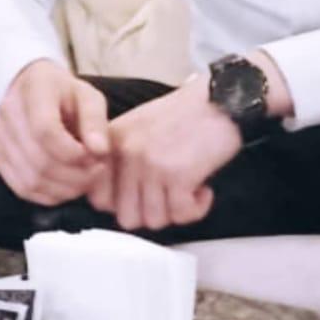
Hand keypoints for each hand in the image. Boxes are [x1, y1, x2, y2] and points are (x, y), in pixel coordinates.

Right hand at [0, 60, 108, 205]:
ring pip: (29, 180)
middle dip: (74, 176)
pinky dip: (47, 195)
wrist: (32, 89)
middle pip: (39, 161)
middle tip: (96, 173)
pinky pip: (21, 187)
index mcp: (34, 88)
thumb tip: (100, 151)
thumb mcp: (88, 96)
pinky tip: (66, 187)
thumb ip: (95, 121)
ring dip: (63, 189)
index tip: (97, 158)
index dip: (73, 153)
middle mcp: (9, 111)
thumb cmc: (65, 94)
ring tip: (85, 181)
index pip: (45, 130)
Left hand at [87, 76, 241, 230]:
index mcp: (113, 141)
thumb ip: (121, 159)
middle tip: (170, 198)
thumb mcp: (139, 127)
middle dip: (152, 213)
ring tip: (189, 190)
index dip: (123, 205)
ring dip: (176, 211)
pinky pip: (181, 215)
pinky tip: (203, 190)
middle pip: (127, 217)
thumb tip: (115, 202)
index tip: (145, 197)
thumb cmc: (186, 114)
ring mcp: (150, 165)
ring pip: (154, 221)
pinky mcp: (178, 175)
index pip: (98, 198)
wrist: (221, 99)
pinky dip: (196, 209)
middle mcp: (126, 153)